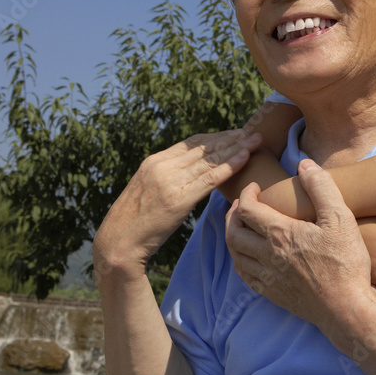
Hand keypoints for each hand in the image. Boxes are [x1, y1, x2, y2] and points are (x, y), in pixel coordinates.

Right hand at [93, 129, 260, 279]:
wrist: (119, 242)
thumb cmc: (135, 223)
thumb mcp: (147, 191)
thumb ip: (166, 179)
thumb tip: (187, 176)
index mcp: (153, 162)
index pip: (191, 143)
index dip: (216, 137)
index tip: (234, 134)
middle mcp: (162, 166)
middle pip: (204, 146)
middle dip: (230, 137)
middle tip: (251, 131)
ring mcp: (171, 181)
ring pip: (211, 159)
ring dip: (237, 147)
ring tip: (256, 140)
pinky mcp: (179, 198)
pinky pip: (211, 177)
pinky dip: (231, 165)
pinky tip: (246, 157)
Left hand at [225, 159, 375, 330]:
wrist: (346, 309)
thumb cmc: (346, 263)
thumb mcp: (341, 219)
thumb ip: (322, 187)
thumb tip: (304, 164)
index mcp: (280, 234)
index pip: (247, 209)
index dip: (246, 194)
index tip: (254, 187)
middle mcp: (266, 256)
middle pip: (233, 232)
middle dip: (233, 214)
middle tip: (242, 205)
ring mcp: (267, 277)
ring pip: (235, 254)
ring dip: (233, 236)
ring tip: (242, 227)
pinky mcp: (271, 293)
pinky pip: (244, 275)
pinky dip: (240, 260)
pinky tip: (248, 256)